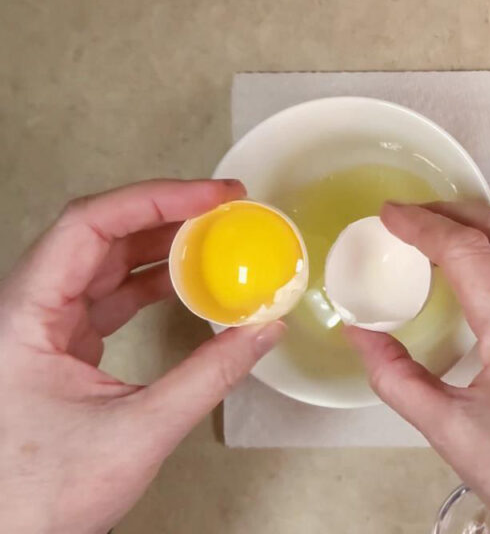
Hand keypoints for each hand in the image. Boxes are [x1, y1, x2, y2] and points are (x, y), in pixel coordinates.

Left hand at [0, 180, 285, 533]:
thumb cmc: (40, 493)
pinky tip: (193, 284)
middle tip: (228, 208)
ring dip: (164, 248)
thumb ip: (210, 374)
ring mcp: (42, 328)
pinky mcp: (60, 348)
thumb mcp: (139, 430)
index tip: (214, 198)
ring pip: (106, 264)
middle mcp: (27, 310)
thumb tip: (263, 330)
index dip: (156, 200)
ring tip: (219, 238)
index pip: (90, 226)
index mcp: (24, 316)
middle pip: (99, 234)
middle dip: (168, 214)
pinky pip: (111, 297)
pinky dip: (155, 285)